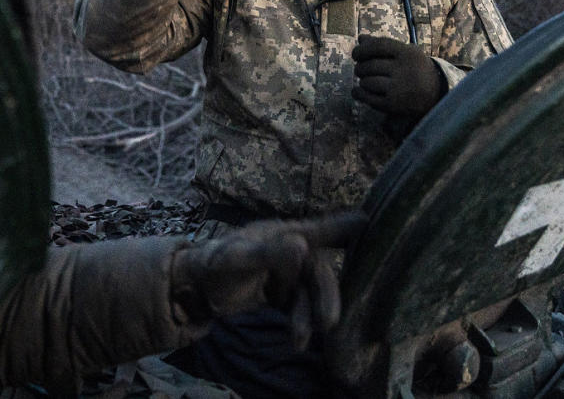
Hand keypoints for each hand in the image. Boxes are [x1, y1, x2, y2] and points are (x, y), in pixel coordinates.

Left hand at [170, 211, 364, 348]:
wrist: (195, 289)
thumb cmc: (216, 263)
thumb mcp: (238, 257)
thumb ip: (270, 254)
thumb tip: (302, 246)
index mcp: (282, 234)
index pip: (318, 229)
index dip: (342, 227)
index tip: (368, 222)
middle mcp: (290, 252)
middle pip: (317, 271)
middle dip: (326, 295)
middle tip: (331, 321)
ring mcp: (287, 274)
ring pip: (309, 294)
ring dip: (309, 316)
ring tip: (301, 341)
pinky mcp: (282, 295)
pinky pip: (299, 308)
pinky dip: (301, 324)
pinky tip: (299, 342)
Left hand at [352, 34, 445, 129]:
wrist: (436, 94)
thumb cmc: (416, 69)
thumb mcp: (406, 53)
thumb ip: (384, 45)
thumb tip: (361, 38)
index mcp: (408, 54)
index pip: (379, 46)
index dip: (363, 49)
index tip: (356, 54)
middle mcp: (404, 70)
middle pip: (370, 65)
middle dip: (360, 67)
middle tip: (360, 70)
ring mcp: (399, 89)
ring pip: (368, 82)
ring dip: (362, 81)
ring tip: (365, 80)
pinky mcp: (394, 105)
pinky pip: (369, 98)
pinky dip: (359, 94)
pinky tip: (357, 91)